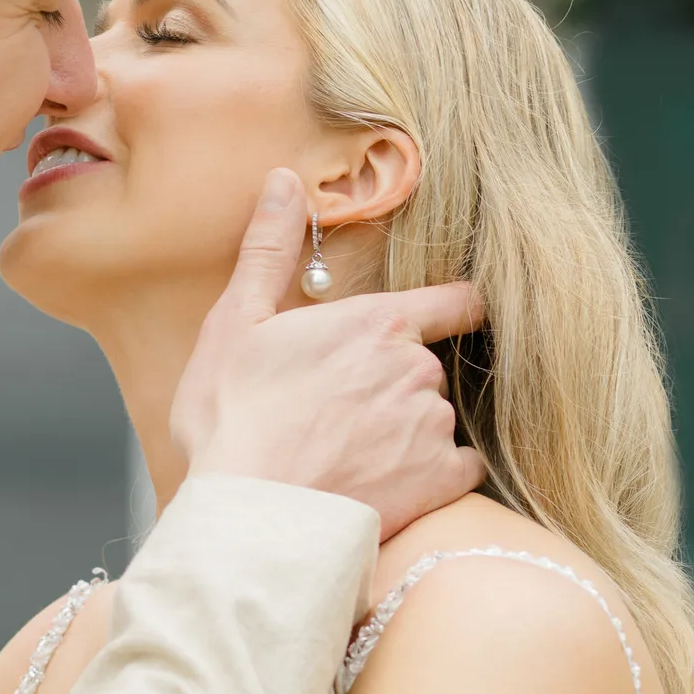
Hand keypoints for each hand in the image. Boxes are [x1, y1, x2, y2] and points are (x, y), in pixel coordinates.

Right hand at [172, 170, 485, 535]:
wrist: (251, 513)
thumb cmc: (233, 417)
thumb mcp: (237, 323)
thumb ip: (269, 249)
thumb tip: (284, 180)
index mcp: (377, 324)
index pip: (455, 301)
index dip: (454, 309)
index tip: (448, 318)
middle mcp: (418, 370)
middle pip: (428, 368)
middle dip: (395, 384)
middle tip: (338, 412)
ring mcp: (434, 427)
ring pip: (437, 419)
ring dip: (408, 431)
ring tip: (349, 454)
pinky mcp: (441, 482)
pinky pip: (460, 470)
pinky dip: (433, 476)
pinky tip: (387, 483)